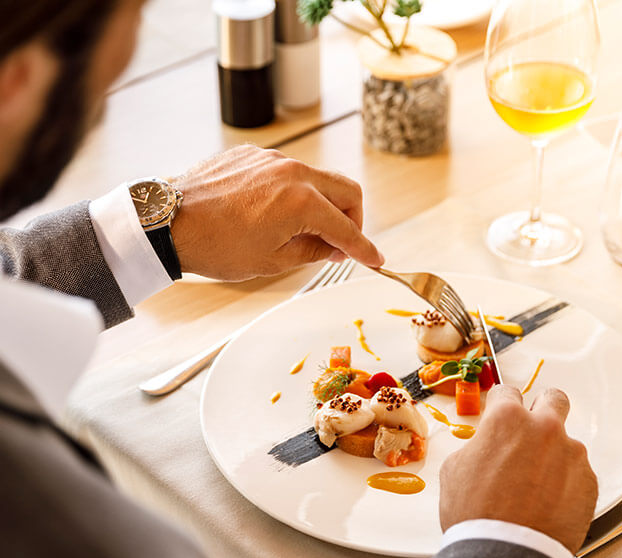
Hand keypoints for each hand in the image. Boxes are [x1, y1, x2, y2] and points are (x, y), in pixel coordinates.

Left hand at [169, 145, 383, 279]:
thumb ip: (314, 251)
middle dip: (352, 218)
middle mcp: (292, 172)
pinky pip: (288, 171)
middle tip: (341, 242)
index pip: (346, 227)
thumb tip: (336, 248)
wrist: (168, 224)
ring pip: (318, 178)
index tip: (376, 259)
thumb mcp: (272, 261)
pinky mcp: (253, 155)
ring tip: (303, 230)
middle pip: (346, 190)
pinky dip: (294, 192)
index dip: (364, 248)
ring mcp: (272, 159)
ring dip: (322, 203)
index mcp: (301, 201)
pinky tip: (276, 212)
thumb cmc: (215, 246)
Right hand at [439, 385, 597, 554]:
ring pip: (566, 442)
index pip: (507, 392)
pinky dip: (566, 482)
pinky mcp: (588, 481)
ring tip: (536, 484)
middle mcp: (544, 429)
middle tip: (533, 427)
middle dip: (543, 408)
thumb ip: (478, 446)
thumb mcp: (456, 470)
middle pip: (553, 399)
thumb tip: (486, 447)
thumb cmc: (477, 515)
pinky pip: (578, 472)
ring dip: (554, 455)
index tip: (501, 412)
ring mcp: (571, 453)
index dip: (500, 404)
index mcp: (507, 419)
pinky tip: (549, 501)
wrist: (508, 553)